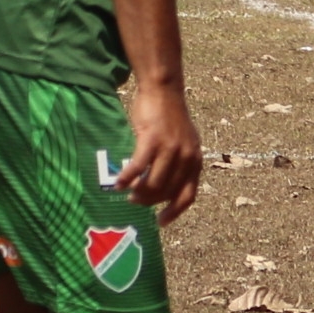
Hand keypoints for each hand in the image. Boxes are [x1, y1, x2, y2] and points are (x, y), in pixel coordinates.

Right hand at [115, 83, 201, 225]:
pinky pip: (138, 167)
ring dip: (139, 192)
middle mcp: (186, 157)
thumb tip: (162, 187)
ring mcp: (170, 149)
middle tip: (136, 201)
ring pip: (153, 183)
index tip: (161, 222)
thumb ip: (178, 164)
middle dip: (149, 201)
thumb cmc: (169, 118)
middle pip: (167, 192)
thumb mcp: (183, 143)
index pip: (187, 195)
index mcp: (195, 161)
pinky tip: (118, 183)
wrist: (163, 91)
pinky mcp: (152, 140)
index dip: (174, 211)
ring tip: (128, 193)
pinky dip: (127, 178)